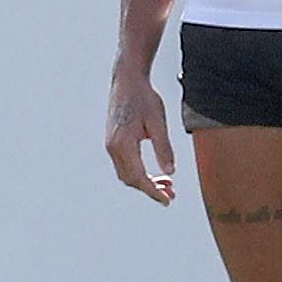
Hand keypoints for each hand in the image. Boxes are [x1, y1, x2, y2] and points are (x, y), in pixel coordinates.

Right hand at [105, 70, 176, 204]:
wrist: (127, 80)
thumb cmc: (144, 98)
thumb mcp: (158, 122)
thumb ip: (164, 148)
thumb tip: (170, 172)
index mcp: (122, 144)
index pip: (138, 177)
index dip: (152, 192)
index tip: (167, 200)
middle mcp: (113, 148)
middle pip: (130, 179)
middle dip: (150, 189)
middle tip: (171, 194)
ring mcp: (111, 145)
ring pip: (127, 174)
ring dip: (145, 182)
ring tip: (167, 185)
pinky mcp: (114, 141)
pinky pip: (125, 165)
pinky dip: (140, 172)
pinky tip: (156, 173)